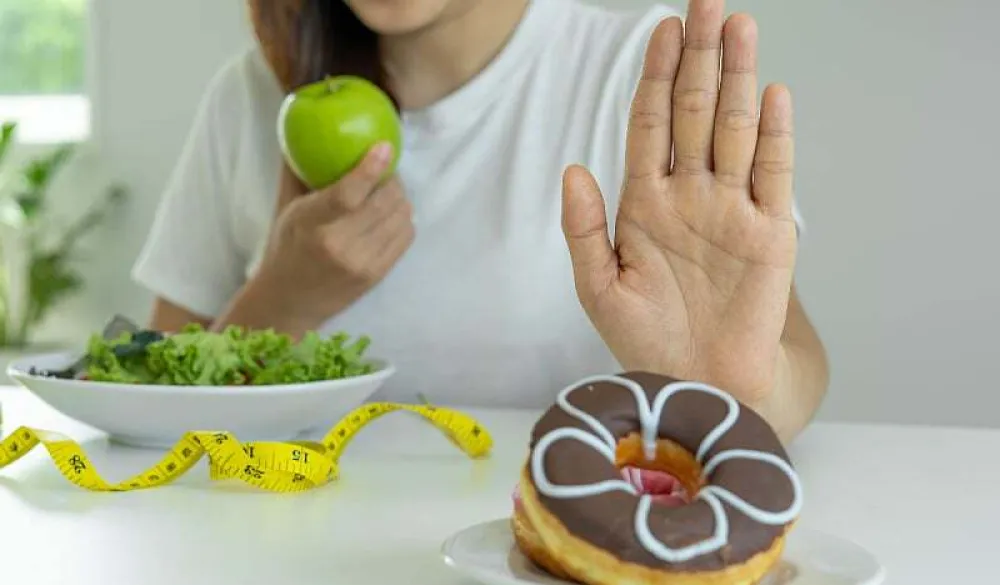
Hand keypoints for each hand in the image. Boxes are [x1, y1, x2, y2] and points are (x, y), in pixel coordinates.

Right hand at [249, 142, 414, 332]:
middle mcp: (339, 245)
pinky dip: (403, 219)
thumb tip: (304, 125)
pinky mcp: (378, 275)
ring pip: (400, 217)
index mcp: (311, 224)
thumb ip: (297, 170)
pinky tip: (390, 214)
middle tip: (386, 169)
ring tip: (387, 191)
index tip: (384, 147)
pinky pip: (406, 236)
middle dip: (392, 179)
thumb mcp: (285, 208)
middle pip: (384, 202)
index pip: (347, 194)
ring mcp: (362, 263)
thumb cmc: (286, 247)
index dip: (371, 168)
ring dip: (400, 198)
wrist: (289, 302)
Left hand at [561, 0, 796, 403]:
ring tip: (739, 27)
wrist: (695, 385)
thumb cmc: (644, 341)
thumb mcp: (598, 287)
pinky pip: (772, 175)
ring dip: (736, 79)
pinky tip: (771, 94)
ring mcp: (731, 210)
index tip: (660, 30)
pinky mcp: (770, 235)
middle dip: (698, 58)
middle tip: (705, 3)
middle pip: (694, 113)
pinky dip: (773, 136)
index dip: (654, 77)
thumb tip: (574, 166)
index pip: (651, 125)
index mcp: (645, 203)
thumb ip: (583, 228)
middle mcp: (690, 196)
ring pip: (733, 130)